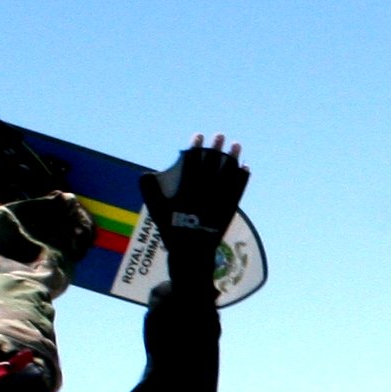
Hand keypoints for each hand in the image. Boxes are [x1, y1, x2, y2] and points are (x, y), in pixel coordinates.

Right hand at [139, 133, 249, 276]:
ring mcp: (217, 205)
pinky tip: (245, 167)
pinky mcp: (229, 212)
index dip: (194, 149)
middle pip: (211, 168)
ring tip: (236, 144)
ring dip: (233, 159)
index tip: (198, 135)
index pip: (190, 167)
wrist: (191, 256)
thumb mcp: (157, 215)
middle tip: (219, 135)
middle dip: (215, 149)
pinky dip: (242, 179)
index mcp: (184, 197)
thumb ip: (151, 193)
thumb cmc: (172, 233)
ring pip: (227, 178)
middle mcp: (202, 199)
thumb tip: (145, 175)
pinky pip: (238, 192)